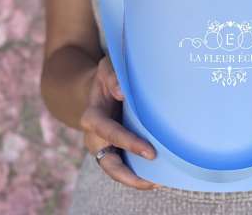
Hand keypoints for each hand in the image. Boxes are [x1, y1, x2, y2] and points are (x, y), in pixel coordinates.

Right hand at [80, 56, 157, 189]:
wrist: (99, 86)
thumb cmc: (106, 76)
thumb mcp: (107, 68)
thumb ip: (112, 77)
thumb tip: (122, 92)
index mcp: (92, 117)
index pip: (109, 133)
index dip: (128, 143)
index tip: (150, 152)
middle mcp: (95, 137)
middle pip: (109, 164)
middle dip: (130, 175)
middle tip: (156, 180)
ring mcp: (103, 147)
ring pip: (116, 171)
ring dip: (135, 180)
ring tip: (159, 183)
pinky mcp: (113, 150)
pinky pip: (123, 166)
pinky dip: (137, 174)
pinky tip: (158, 178)